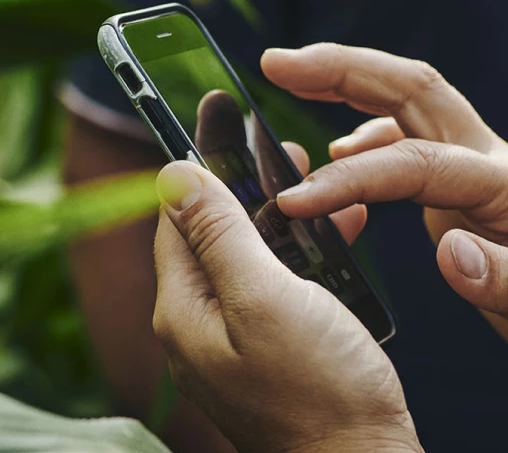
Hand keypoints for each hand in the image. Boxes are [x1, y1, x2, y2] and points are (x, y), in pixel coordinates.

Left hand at [152, 149, 422, 452]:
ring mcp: (232, 341)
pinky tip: (335, 237)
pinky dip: (302, 256)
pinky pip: (274, 287)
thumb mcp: (264, 297)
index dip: (200, 164)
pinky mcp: (269, 352)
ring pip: (247, 257)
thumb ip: (218, 234)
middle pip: (211, 234)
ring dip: (281, 218)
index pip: (176, 216)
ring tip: (317, 185)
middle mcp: (198, 324)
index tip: (219, 116)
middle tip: (282, 149)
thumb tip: (173, 173)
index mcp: (184, 308)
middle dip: (246, 187)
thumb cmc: (319, 391)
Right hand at [263, 44, 507, 440]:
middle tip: (277, 63)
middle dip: (343, 69)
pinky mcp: (466, 191)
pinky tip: (339, 153)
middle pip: (414, 90)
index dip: (354, 178)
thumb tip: (448, 253)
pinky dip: (365, 133)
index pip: (422, 164)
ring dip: (347, 84)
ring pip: (407, 104)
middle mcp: (495, 166)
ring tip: (288, 80)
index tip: (298, 201)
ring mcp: (479, 173)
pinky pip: (408, 141)